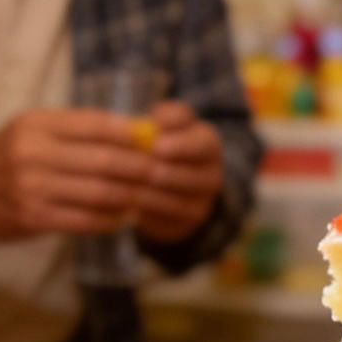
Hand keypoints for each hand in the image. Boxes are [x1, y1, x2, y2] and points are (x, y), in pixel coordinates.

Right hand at [0, 108, 157, 238]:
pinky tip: (124, 217)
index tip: (158, 141)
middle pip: (105, 161)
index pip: (97, 124)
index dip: (133, 134)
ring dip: (130, 197)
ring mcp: (33, 187)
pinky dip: (111, 220)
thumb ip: (74, 131)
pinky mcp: (34, 218)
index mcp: (37, 124)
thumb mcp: (30, 131)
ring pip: (100, 193)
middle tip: (163, 173)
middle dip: (140, 169)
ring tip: (148, 197)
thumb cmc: (4, 159)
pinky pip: (86, 220)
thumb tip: (133, 132)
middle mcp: (34, 153)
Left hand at [133, 101, 222, 243]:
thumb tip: (159, 119)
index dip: (180, 145)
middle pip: (192, 176)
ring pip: (178, 200)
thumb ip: (167, 117)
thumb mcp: (168, 125)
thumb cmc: (164, 144)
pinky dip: (147, 212)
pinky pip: (167, 220)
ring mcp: (201, 203)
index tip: (156, 145)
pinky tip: (129, 203)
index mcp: (208, 145)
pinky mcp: (186, 224)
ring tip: (131, 187)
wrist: (170, 184)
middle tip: (145, 171)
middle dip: (166, 173)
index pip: (201, 143)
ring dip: (153, 194)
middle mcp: (211, 176)